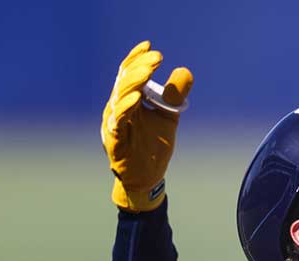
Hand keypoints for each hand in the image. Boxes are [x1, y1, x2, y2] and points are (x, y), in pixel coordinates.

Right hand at [101, 41, 193, 211]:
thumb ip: (174, 96)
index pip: (127, 73)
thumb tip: (184, 71)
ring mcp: (114, 123)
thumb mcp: (168, 116)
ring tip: (148, 70)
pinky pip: (119, 120)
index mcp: (127, 100)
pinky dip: (126, 108)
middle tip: (156, 57)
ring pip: (119, 96)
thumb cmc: (153, 145)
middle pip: (124, 81)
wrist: (146, 176)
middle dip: (140, 66)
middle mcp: (117, 108)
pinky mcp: (115, 139)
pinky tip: (138, 98)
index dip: (136, 58)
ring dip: (134, 82)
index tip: (149, 46)